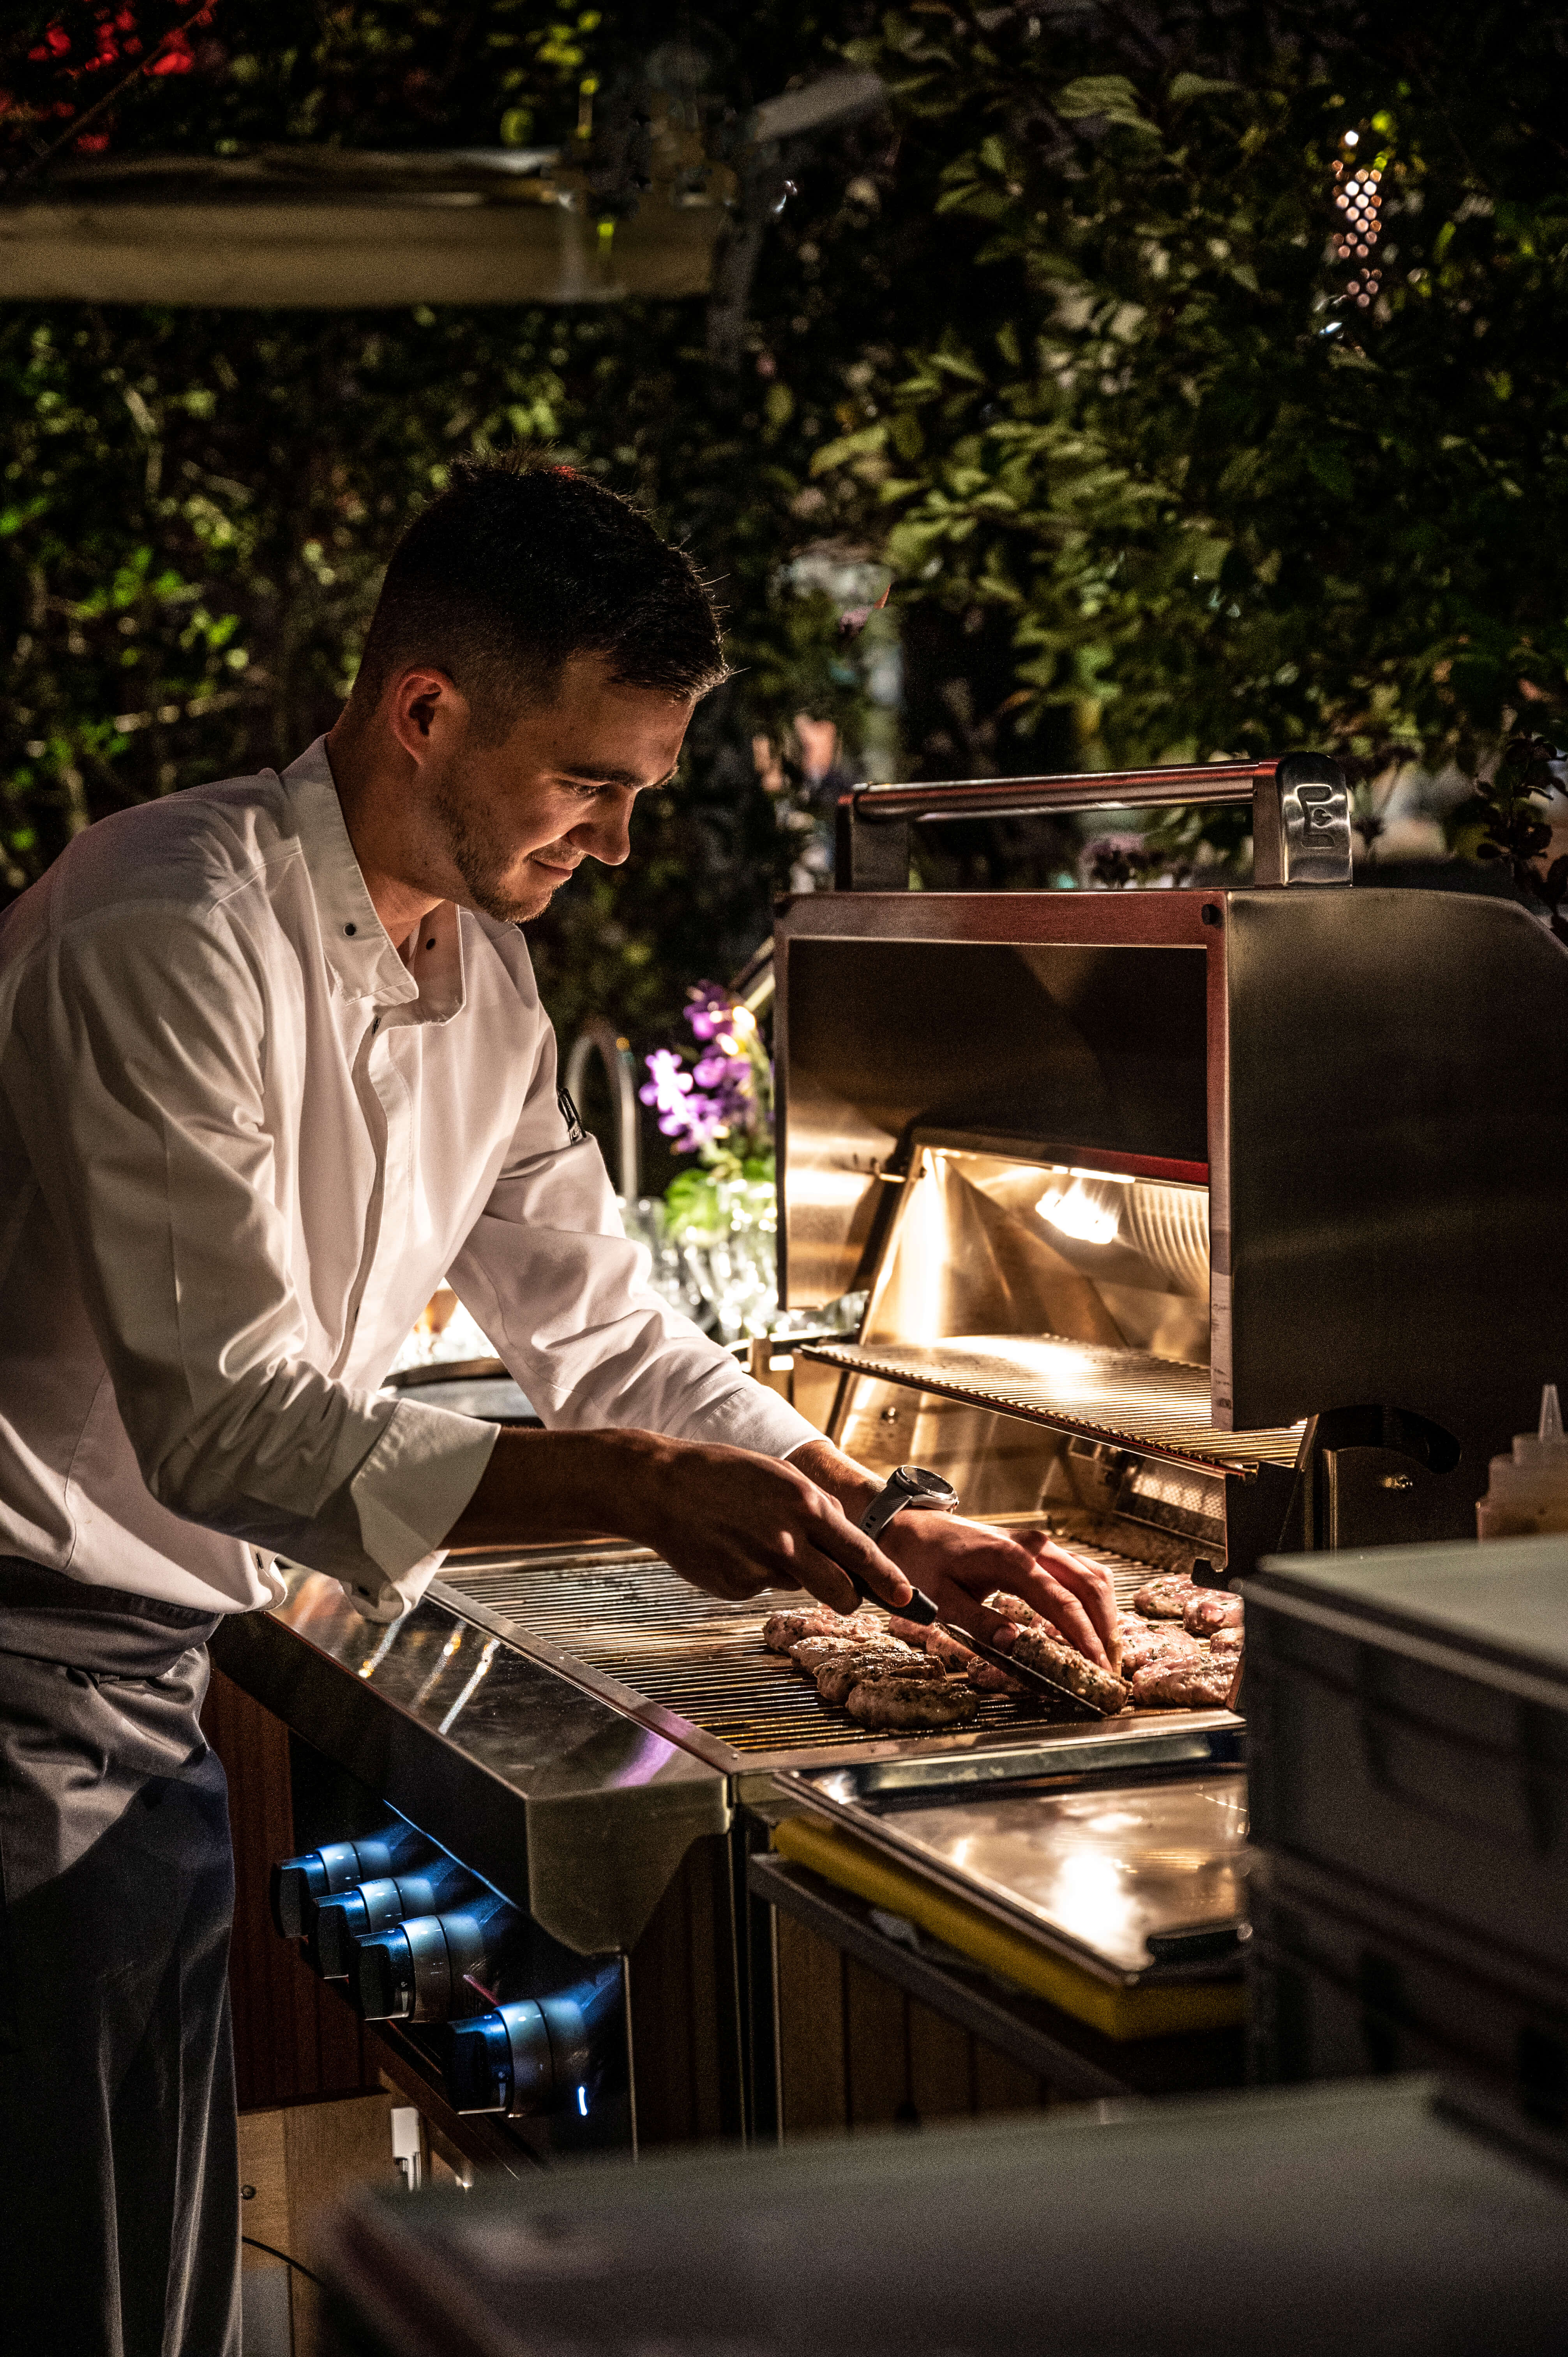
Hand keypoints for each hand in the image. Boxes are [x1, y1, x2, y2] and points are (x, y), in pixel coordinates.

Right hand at [618, 1435, 915, 1611]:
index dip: (888, 1580)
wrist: (662, 1487)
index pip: (861, 1552)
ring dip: (788, 1571)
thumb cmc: (722, 1474)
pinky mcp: (734, 1587)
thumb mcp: (780, 1474)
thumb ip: (816, 1506)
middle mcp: (787, 1540)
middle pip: (839, 1591)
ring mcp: (759, 1567)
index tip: (908, 1597)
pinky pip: (759, 1587)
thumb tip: (844, 1536)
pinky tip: (730, 1547)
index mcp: (805, 1505)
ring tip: (754, 1538)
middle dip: (849, 1598)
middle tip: (843, 1593)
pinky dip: (752, 1573)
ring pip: (796, 1585)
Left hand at [882, 1513, 1119, 1671]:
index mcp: (1011, 1559)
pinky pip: (1076, 1572)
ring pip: (1089, 1575)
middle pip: (1089, 1586)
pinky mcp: (1035, 1549)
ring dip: (1103, 1612)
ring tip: (1105, 1652)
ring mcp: (1037, 1544)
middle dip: (1105, 1628)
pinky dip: (1089, 1599)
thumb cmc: (921, 1561)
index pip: (1063, 1603)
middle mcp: (1032, 1547)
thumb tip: (1013, 1645)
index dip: (1085, 1638)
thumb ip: (978, 1623)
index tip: (1098, 1668)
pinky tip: (1088, 1625)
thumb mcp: (940, 1599)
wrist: (909, 1527)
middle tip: (1110, 1668)